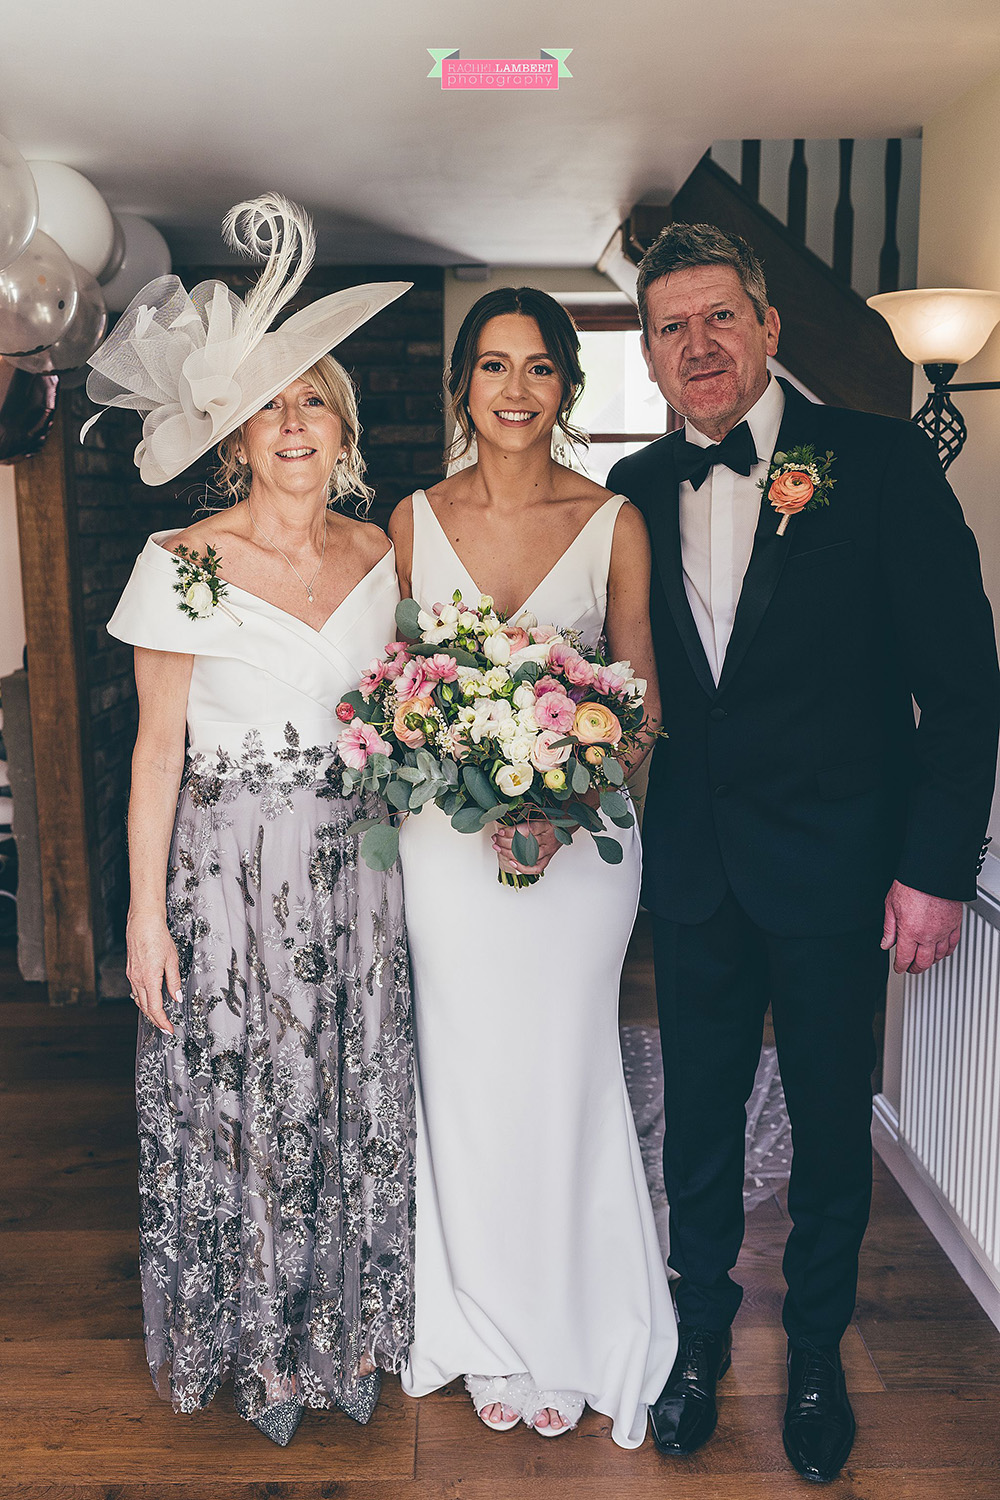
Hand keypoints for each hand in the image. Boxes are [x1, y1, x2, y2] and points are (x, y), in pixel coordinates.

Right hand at [126, 911, 180, 1034]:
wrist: (143, 923)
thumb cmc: (158, 937)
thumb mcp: (172, 960)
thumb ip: (174, 981)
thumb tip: (176, 997)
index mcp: (149, 979)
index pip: (155, 1008)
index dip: (162, 1021)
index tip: (168, 1030)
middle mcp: (137, 979)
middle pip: (145, 1008)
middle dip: (155, 1020)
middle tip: (165, 1028)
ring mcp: (132, 975)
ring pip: (139, 1000)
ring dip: (149, 1011)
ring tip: (159, 1018)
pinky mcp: (130, 971)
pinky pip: (136, 990)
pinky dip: (143, 999)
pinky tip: (150, 999)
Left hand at [492, 818, 562, 875]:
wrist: (565, 828)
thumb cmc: (550, 821)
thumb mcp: (540, 815)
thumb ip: (526, 819)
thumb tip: (504, 817)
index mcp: (547, 825)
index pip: (528, 830)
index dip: (512, 832)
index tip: (500, 831)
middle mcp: (548, 839)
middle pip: (526, 844)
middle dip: (506, 842)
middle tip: (495, 839)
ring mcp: (549, 850)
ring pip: (528, 856)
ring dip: (510, 853)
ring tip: (498, 848)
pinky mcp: (548, 859)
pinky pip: (536, 868)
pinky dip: (523, 868)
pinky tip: (512, 863)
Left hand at [882, 879, 962, 974]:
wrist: (933, 872)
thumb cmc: (912, 884)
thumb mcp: (890, 905)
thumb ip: (889, 928)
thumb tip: (886, 943)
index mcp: (910, 931)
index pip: (904, 958)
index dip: (900, 966)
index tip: (898, 968)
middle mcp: (928, 935)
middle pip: (923, 962)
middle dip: (915, 968)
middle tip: (910, 968)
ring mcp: (943, 931)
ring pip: (939, 956)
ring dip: (930, 961)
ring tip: (923, 961)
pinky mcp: (955, 924)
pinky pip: (953, 945)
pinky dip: (946, 952)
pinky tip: (941, 951)